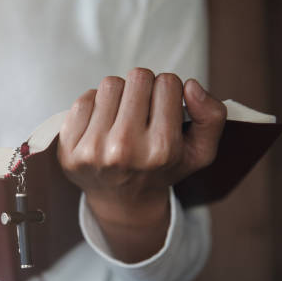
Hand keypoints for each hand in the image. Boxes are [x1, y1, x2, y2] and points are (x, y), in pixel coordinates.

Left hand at [57, 68, 225, 261]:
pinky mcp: (69, 148)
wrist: (123, 201)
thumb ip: (212, 116)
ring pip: (111, 84)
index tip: (163, 110)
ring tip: (122, 118)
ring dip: (119, 95)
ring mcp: (93, 149)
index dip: (168, 91)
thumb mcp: (200, 151)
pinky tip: (102, 126)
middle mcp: (125, 150)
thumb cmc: (161, 169)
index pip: (168, 83)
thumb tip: (190, 86)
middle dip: (144, 89)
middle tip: (142, 111)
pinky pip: (84, 99)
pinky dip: (95, 106)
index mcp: (161, 150)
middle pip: (138, 78)